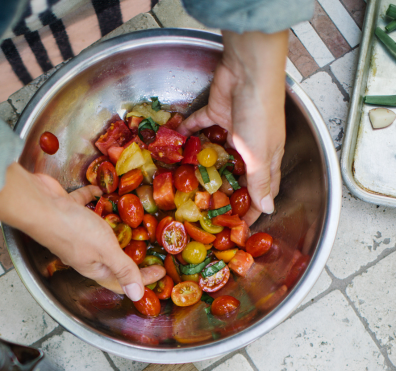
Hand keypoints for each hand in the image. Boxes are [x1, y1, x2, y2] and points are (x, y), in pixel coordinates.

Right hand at [0, 162, 164, 300]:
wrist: (38, 204)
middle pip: (111, 258)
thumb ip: (123, 269)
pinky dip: (94, 199)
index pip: (121, 280)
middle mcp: (84, 252)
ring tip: (130, 220)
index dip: (142, 278)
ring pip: (98, 231)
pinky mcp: (68, 210)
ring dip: (113, 226)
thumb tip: (137, 296)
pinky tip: (103, 191)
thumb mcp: (105, 250)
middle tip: (149, 246)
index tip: (161, 271)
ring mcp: (75, 231)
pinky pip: (85, 205)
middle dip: (130, 254)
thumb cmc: (72, 229)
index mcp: (93, 266)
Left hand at [177, 30, 287, 224]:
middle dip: (221, 191)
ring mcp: (231, 128)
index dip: (252, 209)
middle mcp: (250, 145)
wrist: (248, 71)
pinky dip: (187, 134)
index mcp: (267, 157)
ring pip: (214, 153)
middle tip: (203, 208)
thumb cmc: (260, 112)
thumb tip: (269, 209)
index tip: (238, 227)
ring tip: (182, 181)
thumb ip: (261, 181)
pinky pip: (198, 127)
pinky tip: (174, 145)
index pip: (262, 190)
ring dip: (200, 165)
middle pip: (235, 174)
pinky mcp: (215, 112)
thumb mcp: (261, 153)